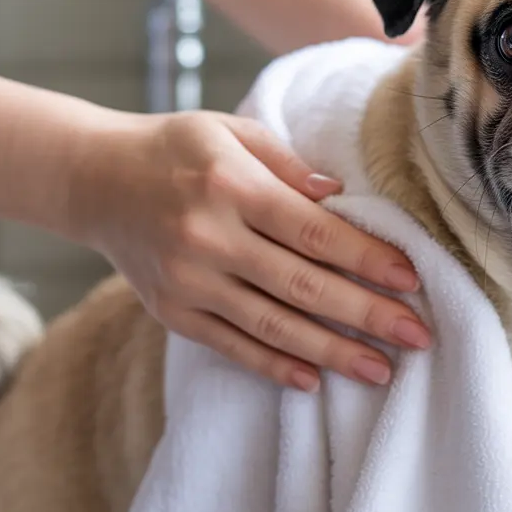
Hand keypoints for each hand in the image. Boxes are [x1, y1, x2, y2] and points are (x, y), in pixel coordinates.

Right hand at [67, 110, 428, 391]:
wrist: (92, 180)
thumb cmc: (176, 149)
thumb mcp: (232, 132)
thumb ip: (288, 164)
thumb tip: (342, 195)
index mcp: (230, 186)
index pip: (313, 231)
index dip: (367, 258)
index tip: (412, 279)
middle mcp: (207, 238)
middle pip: (302, 285)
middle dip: (366, 314)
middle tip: (419, 335)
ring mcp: (188, 283)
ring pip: (273, 326)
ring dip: (333, 352)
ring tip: (381, 371)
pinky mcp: (173, 313)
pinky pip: (233, 347)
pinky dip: (275, 367)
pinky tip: (316, 380)